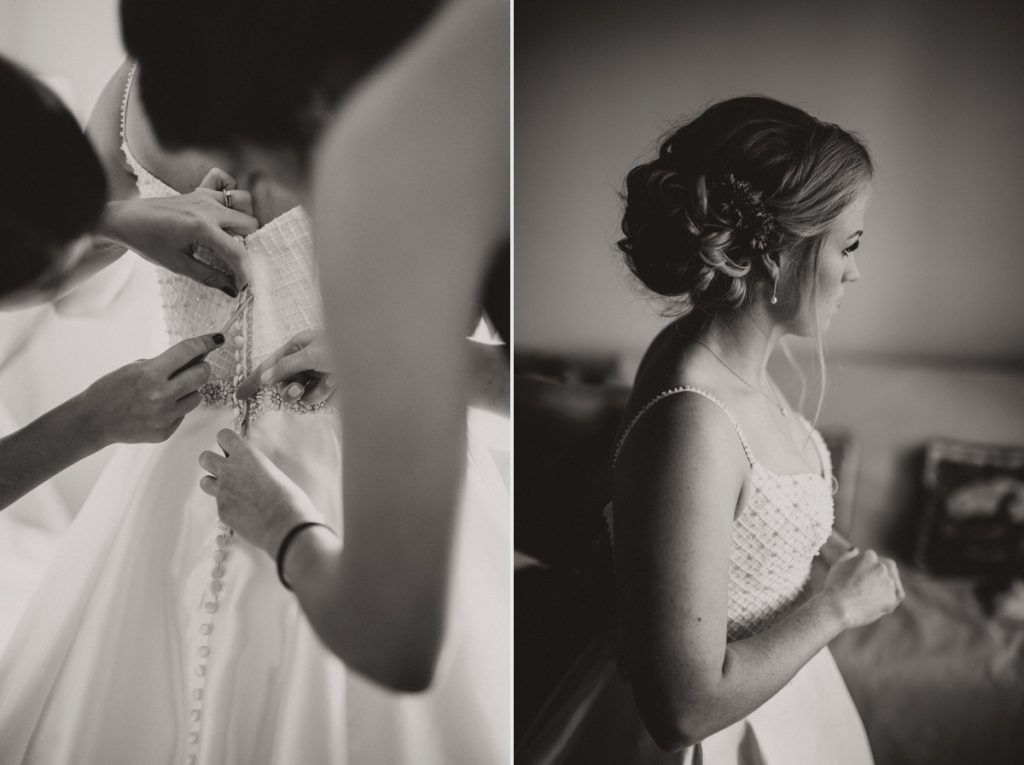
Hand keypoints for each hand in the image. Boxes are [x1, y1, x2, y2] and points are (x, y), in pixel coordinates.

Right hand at [80, 333, 224, 446]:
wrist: (94, 420)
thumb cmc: (112, 389)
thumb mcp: (136, 368)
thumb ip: (164, 364)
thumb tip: (196, 357)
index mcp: (151, 374)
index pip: (188, 352)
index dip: (206, 342)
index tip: (217, 338)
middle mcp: (161, 396)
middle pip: (202, 375)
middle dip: (201, 368)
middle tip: (194, 367)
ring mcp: (165, 416)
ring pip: (197, 397)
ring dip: (189, 390)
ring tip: (170, 390)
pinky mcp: (165, 432)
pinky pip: (183, 414)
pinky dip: (176, 408)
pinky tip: (157, 408)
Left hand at [101, 168, 256, 293]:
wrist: (126, 220)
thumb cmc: (147, 242)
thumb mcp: (177, 264)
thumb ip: (209, 276)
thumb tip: (232, 289)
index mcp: (201, 227)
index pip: (236, 251)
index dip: (245, 272)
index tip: (243, 285)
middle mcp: (207, 208)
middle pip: (249, 223)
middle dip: (248, 245)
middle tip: (234, 259)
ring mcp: (204, 196)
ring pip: (243, 202)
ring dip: (243, 219)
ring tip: (231, 235)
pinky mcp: (200, 191)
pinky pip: (225, 182)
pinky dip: (230, 193)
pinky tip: (223, 209)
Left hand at [198, 429, 323, 556]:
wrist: (286, 527)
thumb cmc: (290, 499)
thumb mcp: (275, 475)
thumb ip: (257, 470)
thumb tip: (252, 474)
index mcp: (247, 455)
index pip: (223, 436)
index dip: (227, 443)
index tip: (234, 450)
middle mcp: (230, 470)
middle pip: (205, 458)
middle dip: (213, 462)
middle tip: (228, 471)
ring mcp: (222, 492)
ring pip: (205, 481)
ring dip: (215, 484)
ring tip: (232, 492)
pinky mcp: (221, 511)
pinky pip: (219, 505)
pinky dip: (228, 507)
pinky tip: (245, 514)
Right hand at [236, 329, 335, 404]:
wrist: (375, 356)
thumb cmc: (343, 345)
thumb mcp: (311, 353)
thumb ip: (286, 366)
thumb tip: (265, 378)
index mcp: (296, 347)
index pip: (269, 366)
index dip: (254, 380)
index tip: (240, 395)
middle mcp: (304, 363)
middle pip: (283, 386)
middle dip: (290, 390)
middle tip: (298, 388)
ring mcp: (316, 377)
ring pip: (302, 397)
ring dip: (315, 391)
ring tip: (331, 379)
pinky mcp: (328, 390)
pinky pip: (318, 400)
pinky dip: (327, 394)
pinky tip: (340, 383)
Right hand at [822, 548, 904, 628]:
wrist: (837, 607)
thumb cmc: (834, 586)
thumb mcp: (838, 565)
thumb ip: (848, 555)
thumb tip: (855, 550)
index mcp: (869, 556)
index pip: (873, 558)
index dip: (868, 567)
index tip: (861, 576)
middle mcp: (882, 567)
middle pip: (887, 568)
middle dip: (880, 575)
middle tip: (868, 585)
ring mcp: (888, 583)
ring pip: (891, 583)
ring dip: (884, 587)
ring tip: (868, 596)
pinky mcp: (892, 598)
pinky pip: (895, 597)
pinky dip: (889, 599)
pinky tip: (877, 602)